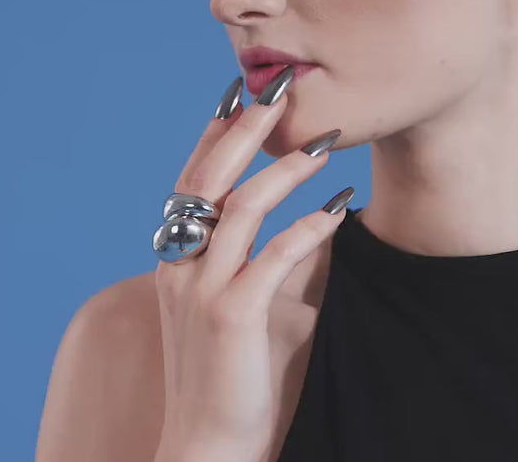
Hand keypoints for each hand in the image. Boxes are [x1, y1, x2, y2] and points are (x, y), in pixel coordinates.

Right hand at [153, 68, 350, 461]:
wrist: (210, 443)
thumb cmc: (232, 369)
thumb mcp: (244, 302)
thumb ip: (270, 256)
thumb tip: (319, 215)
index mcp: (178, 255)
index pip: (194, 178)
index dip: (216, 133)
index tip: (240, 94)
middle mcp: (181, 263)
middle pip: (210, 177)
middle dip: (245, 129)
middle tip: (277, 91)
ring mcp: (202, 288)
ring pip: (242, 207)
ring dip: (285, 169)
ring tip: (324, 144)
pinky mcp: (230, 316)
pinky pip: (273, 257)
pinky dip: (309, 228)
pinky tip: (339, 210)